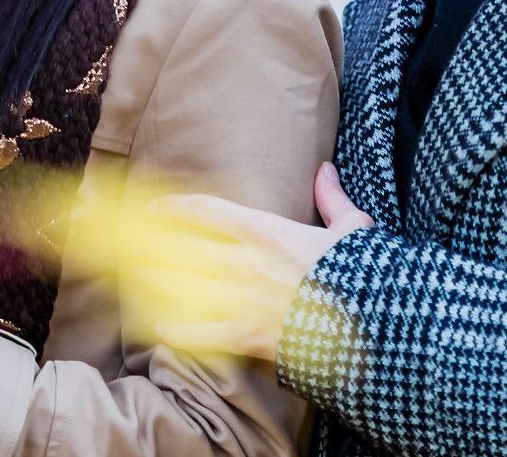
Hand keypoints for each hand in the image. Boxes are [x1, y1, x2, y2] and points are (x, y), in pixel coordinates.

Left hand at [142, 163, 372, 361]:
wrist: (371, 324)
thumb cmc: (363, 273)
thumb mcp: (353, 228)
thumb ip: (332, 198)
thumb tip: (325, 169)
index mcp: (266, 231)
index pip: (206, 211)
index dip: (175, 207)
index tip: (156, 208)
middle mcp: (245, 263)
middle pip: (184, 249)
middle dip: (155, 246)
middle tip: (135, 246)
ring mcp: (242, 300)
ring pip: (184, 288)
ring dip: (157, 282)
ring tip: (140, 278)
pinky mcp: (247, 337)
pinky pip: (201, 334)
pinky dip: (177, 333)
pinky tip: (161, 331)